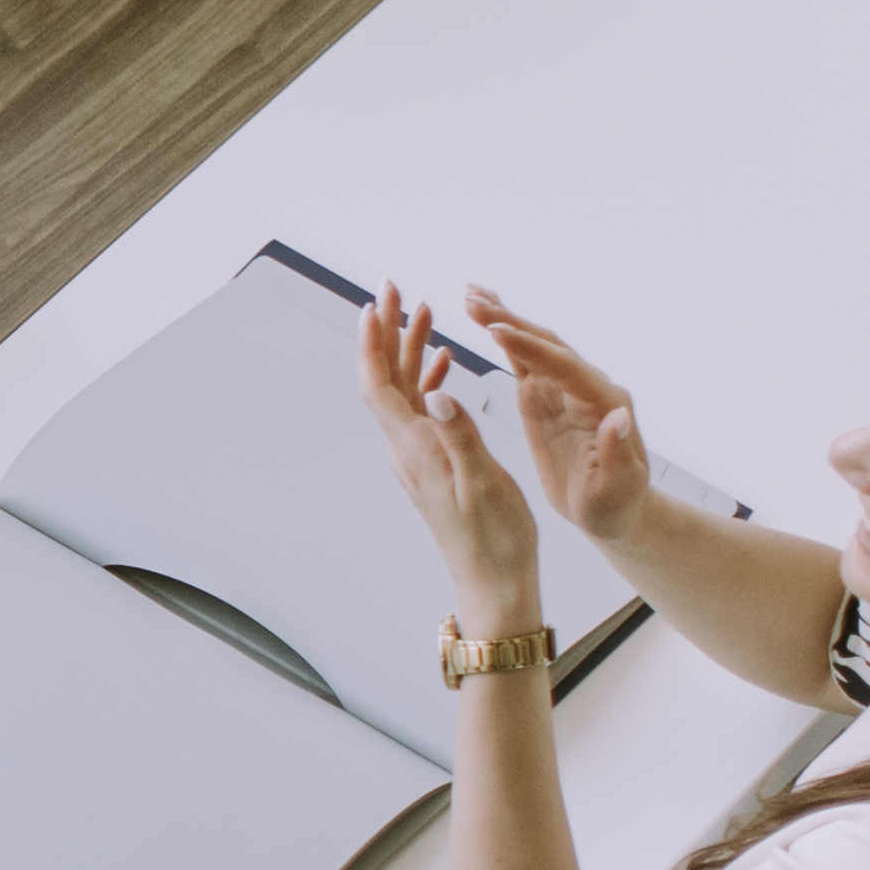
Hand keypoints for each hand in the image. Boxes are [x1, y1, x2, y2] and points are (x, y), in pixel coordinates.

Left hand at [359, 278, 541, 637]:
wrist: (495, 579)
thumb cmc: (494, 539)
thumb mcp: (481, 483)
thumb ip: (460, 436)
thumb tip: (437, 393)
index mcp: (415, 449)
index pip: (380, 386)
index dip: (373, 343)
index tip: (376, 304)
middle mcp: (409, 449)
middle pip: (387, 379)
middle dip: (388, 332)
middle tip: (397, 290)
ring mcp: (421, 455)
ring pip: (407, 391)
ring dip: (412, 350)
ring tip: (424, 312)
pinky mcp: (437, 462)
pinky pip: (426, 411)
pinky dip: (433, 380)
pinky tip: (446, 365)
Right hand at [455, 284, 651, 553]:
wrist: (615, 511)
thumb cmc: (616, 506)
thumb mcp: (617, 488)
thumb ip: (617, 452)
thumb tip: (618, 415)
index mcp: (602, 404)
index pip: (564, 367)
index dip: (530, 348)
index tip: (495, 330)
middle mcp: (586, 387)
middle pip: (546, 345)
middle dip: (510, 321)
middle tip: (473, 299)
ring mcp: (565, 388)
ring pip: (533, 346)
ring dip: (503, 319)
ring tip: (469, 295)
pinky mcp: (546, 396)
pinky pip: (523, 360)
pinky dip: (504, 337)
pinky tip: (483, 318)